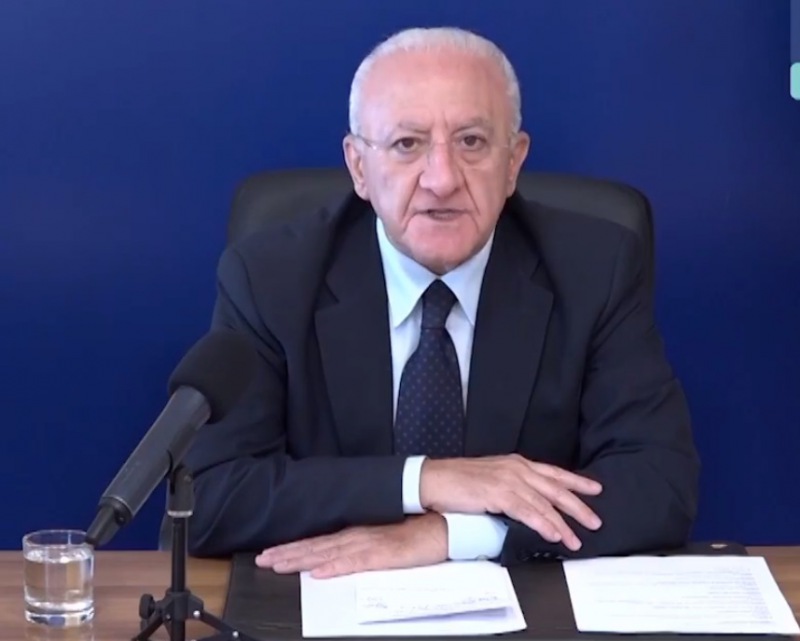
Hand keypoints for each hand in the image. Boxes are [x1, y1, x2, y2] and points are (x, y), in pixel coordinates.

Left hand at [255, 512, 447, 577]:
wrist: (442, 525)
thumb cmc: (414, 531)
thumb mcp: (380, 538)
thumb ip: (359, 545)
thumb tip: (335, 557)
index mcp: (356, 532)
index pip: (318, 541)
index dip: (293, 548)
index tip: (271, 552)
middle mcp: (357, 535)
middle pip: (316, 546)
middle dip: (287, 553)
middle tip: (262, 559)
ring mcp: (369, 544)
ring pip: (328, 553)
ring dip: (301, 559)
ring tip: (278, 564)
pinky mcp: (383, 555)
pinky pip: (355, 562)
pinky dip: (335, 567)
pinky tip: (319, 573)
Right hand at [419, 455, 602, 550]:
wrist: (434, 478)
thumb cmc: (458, 480)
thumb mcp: (492, 477)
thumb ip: (512, 486)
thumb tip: (530, 503)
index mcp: (516, 463)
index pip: (553, 473)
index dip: (576, 481)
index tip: (595, 489)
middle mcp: (516, 468)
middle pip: (555, 488)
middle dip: (578, 506)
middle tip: (595, 521)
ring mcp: (508, 480)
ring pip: (544, 503)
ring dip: (562, 524)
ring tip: (575, 539)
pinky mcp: (497, 493)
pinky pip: (526, 511)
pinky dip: (543, 523)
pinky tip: (553, 534)